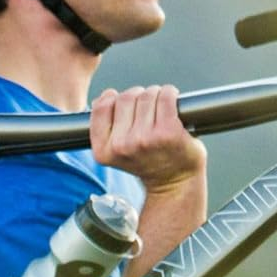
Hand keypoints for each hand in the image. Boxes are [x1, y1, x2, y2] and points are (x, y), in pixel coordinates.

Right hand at [90, 86, 206, 193]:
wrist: (175, 183)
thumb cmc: (147, 162)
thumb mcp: (116, 151)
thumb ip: (104, 127)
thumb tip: (103, 98)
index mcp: (104, 151)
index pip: (102, 107)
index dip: (115, 100)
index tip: (127, 107)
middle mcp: (122, 146)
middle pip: (126, 97)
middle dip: (138, 98)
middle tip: (148, 111)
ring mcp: (144, 139)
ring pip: (147, 95)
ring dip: (156, 95)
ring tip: (161, 110)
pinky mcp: (168, 132)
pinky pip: (166, 97)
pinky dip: (170, 93)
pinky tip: (172, 101)